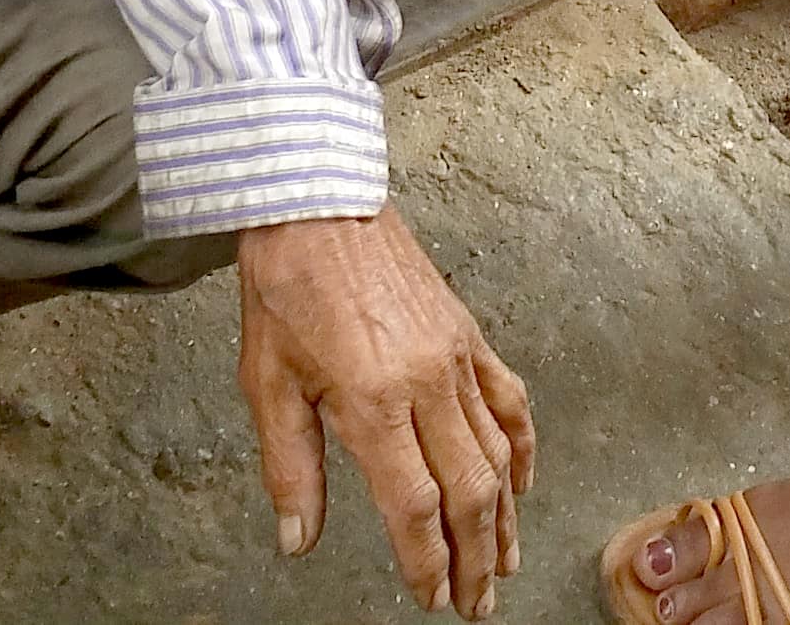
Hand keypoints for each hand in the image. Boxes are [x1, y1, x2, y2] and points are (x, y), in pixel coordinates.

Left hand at [234, 210, 539, 617]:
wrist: (320, 205)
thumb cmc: (286, 289)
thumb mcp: (266, 383)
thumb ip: (289, 467)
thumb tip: (297, 539)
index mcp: (373, 400)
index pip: (414, 504)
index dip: (426, 560)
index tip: (430, 597)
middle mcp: (426, 382)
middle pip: (468, 490)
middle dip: (474, 558)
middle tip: (475, 604)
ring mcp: (456, 357)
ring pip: (497, 453)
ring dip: (504, 517)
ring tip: (504, 564)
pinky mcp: (469, 335)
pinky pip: (510, 400)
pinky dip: (523, 447)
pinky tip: (523, 483)